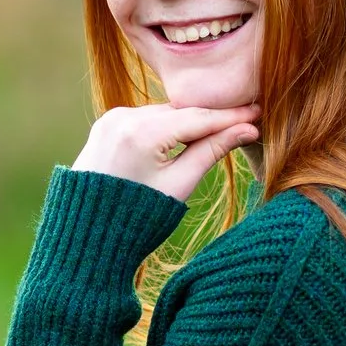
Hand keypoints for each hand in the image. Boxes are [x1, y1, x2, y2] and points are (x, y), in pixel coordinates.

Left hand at [72, 103, 259, 202]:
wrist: (87, 233)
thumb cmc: (137, 218)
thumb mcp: (180, 185)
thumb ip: (212, 151)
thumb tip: (247, 130)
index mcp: (142, 133)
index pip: (198, 119)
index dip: (231, 117)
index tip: (258, 114)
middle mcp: (124, 117)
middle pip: (181, 112)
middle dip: (212, 117)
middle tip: (248, 118)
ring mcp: (111, 119)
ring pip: (163, 113)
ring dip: (188, 120)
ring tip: (222, 126)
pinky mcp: (105, 125)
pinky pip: (144, 118)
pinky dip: (165, 125)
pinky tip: (185, 132)